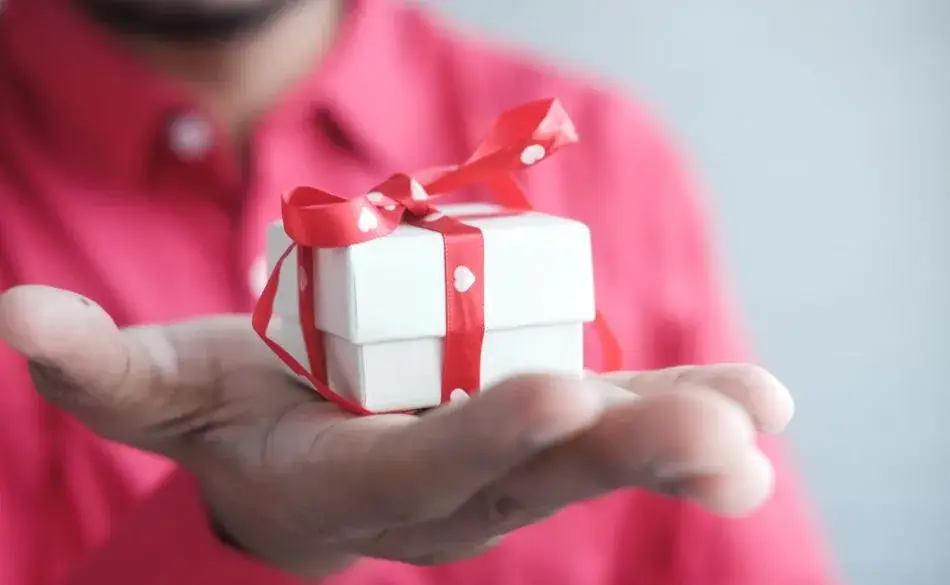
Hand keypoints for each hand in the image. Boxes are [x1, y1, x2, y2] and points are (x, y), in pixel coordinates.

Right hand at [0, 285, 793, 577]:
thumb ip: (101, 368)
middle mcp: (443, 495)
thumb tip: (12, 321)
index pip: (420, 472)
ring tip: (763, 419)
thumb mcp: (165, 391)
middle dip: (626, 451)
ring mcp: (505, 466)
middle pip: (537, 476)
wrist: (301, 453)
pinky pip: (615, 420)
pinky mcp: (542, 429)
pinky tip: (759, 401)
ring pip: (595, 457)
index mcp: (351, 488)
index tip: (556, 390)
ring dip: (682, 436)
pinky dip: (682, 407)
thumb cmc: (235, 416)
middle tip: (723, 439)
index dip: (482, 437)